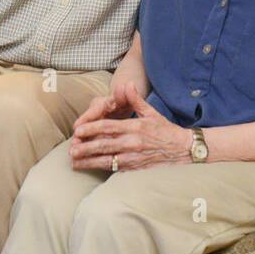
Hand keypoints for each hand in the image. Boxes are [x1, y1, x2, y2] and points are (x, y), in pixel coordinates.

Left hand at [70, 84, 187, 170]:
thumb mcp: (151, 112)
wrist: (183, 150)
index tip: (78, 131)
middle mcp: (132, 143)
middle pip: (104, 145)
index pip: (108, 127)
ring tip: (75, 161)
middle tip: (71, 149)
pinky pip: (115, 169)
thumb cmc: (166, 130)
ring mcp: (133, 158)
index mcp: (134, 127)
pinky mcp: (135, 169)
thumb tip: (127, 83)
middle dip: (85, 147)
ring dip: (89, 161)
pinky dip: (102, 169)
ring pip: (107, 160)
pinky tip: (91, 168)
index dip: (91, 129)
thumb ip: (136, 100)